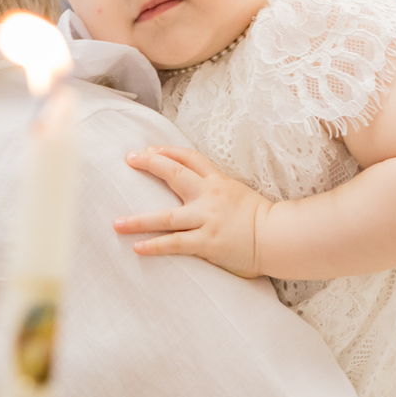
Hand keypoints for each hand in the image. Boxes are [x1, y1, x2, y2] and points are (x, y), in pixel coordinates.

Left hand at [115, 145, 271, 278]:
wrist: (278, 237)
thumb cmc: (261, 218)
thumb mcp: (239, 193)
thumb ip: (217, 190)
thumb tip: (198, 189)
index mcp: (218, 182)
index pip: (190, 158)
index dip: (168, 151)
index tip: (150, 149)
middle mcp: (210, 196)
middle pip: (175, 174)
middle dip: (150, 164)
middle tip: (130, 159)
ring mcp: (207, 219)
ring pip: (166, 217)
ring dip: (139, 220)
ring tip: (117, 223)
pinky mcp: (207, 242)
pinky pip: (175, 243)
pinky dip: (155, 246)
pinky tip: (137, 247)